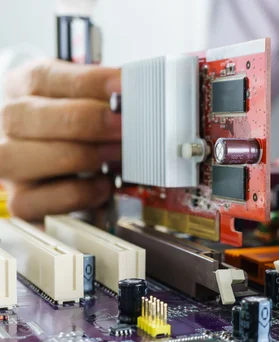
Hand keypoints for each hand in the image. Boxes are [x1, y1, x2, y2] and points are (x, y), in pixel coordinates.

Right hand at [0, 59, 120, 219]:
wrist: (53, 159)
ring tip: (116, 154)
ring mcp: (9, 165)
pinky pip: (46, 199)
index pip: (44, 78)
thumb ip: (103, 94)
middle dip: (89, 122)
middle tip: (125, 126)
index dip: (91, 83)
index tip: (126, 89)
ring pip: (31, 158)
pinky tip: (103, 185)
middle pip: (30, 117)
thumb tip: (140, 93)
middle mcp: (7, 124)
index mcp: (20, 87)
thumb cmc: (71, 125)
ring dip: (84, 156)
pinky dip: (81, 193)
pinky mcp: (21, 201)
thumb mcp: (83, 97)